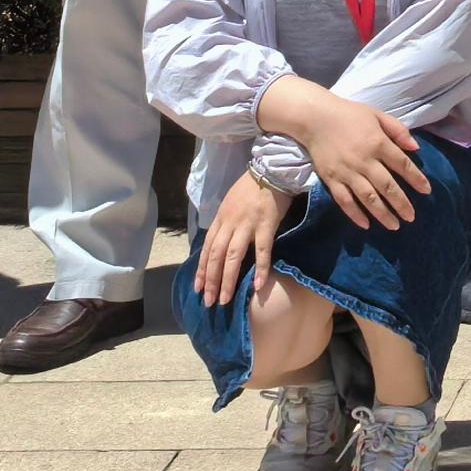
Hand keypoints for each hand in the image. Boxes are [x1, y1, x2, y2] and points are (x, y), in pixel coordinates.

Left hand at [194, 171, 288, 307]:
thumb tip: (220, 243)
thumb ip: (225, 222)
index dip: (202, 269)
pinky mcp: (266, 224)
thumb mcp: (230, 203)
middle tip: (208, 301)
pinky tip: (257, 286)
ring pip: (233, 257)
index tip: (198, 288)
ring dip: (227, 280)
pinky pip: (262, 251)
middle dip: (211, 280)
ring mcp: (247, 224)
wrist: (272, 168)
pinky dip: (260, 269)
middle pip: (216, 256)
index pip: (207, 248)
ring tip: (225, 300)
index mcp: (221, 218)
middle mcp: (230, 223)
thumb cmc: (252, 186)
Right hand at [297, 93, 427, 226]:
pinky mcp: (331, 180)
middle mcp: (365, 161)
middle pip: (387, 186)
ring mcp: (347, 172)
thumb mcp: (378, 115)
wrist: (315, 118)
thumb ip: (398, 130)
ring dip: (382, 214)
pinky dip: (355, 214)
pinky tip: (366, 224)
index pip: (402, 164)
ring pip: (368, 198)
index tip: (427, 191)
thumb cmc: (349, 115)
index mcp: (378, 143)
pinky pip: (344, 201)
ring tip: (394, 226)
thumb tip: (416, 148)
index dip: (416, 179)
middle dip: (401, 203)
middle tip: (411, 217)